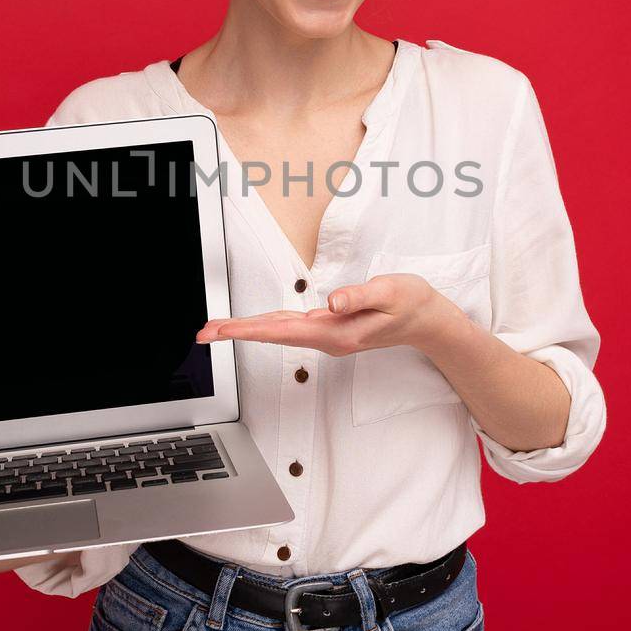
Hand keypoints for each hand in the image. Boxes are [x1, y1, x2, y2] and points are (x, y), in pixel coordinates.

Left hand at [194, 273, 463, 357]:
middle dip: (236, 332)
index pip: (283, 330)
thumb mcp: (390, 292)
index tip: (222, 331)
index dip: (249, 329)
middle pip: (273, 335)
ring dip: (248, 329)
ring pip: (280, 332)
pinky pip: (291, 328)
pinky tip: (254, 324)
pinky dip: (268, 325)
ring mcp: (328, 336)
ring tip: (218, 328)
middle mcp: (327, 338)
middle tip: (202, 332)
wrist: (428, 321)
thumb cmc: (411, 304)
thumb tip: (331, 303)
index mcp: (336, 331)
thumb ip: (359, 296)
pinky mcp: (330, 328)